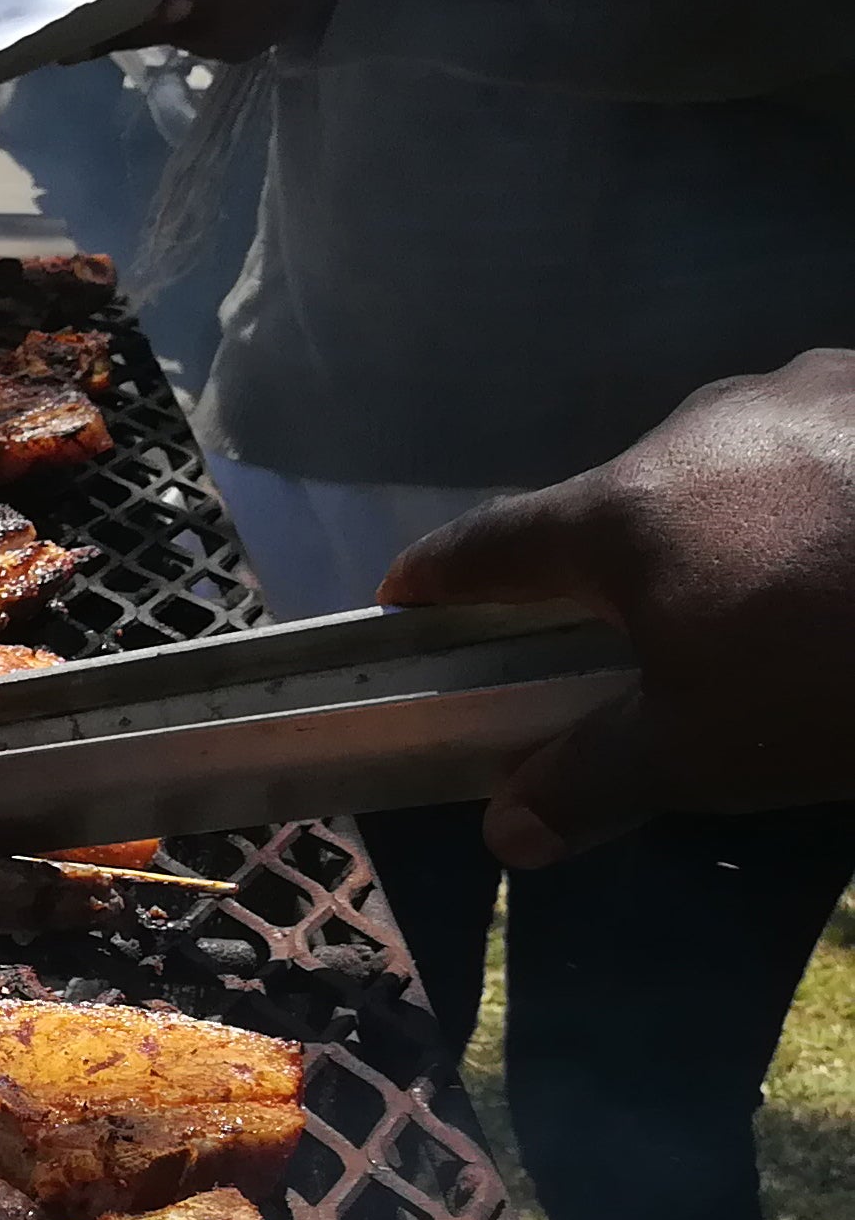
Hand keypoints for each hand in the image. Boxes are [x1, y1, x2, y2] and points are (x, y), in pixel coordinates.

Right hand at [379, 349, 854, 865]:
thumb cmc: (840, 670)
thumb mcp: (711, 750)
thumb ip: (594, 778)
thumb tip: (505, 830)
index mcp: (623, 512)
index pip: (489, 544)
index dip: (439, 578)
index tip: (408, 600)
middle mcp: (698, 425)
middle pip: (621, 500)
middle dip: (621, 564)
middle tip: (655, 638)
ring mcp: (810, 390)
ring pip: (735, 463)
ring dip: (737, 520)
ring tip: (793, 594)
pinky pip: (830, 444)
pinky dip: (825, 494)